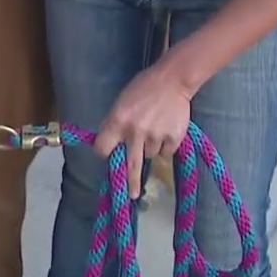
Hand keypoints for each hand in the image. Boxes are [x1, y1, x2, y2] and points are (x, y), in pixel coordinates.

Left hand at [93, 65, 193, 199]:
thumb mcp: (120, 103)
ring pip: (150, 155)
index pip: (103, 148)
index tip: (108, 155)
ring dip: (150, 148)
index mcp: (117, 121)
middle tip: (132, 195)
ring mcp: (155, 136)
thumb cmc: (141, 89)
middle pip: (130, 165)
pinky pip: (166, 152)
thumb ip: (114, 124)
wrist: (172, 81)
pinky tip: (166, 129)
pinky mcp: (174, 138)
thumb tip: (109, 146)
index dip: (105, 152)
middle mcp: (135, 132)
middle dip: (130, 182)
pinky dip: (165, 145)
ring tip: (154, 128)